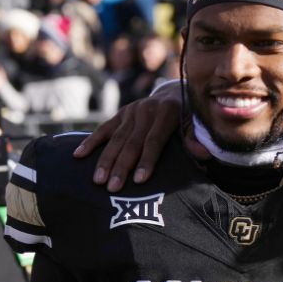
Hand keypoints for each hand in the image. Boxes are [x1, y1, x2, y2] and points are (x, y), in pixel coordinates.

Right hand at [72, 82, 205, 190]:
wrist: (175, 93)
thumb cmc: (189, 116)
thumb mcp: (196, 123)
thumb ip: (196, 138)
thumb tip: (204, 155)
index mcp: (167, 112)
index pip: (154, 140)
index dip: (147, 160)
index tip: (139, 180)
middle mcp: (147, 110)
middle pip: (132, 142)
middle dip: (122, 166)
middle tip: (113, 188)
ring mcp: (131, 111)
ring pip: (116, 138)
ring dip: (105, 160)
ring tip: (98, 180)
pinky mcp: (120, 114)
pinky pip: (103, 129)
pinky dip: (90, 142)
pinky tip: (78, 156)